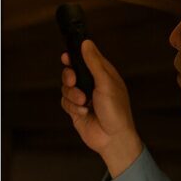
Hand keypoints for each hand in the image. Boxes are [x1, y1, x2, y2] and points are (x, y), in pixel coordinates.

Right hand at [60, 40, 142, 176]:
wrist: (112, 138)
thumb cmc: (116, 110)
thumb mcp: (105, 83)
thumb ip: (94, 63)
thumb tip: (86, 42)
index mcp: (103, 74)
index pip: (86, 58)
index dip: (75, 56)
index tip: (66, 56)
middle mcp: (93, 84)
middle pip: (71, 72)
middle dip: (69, 76)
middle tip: (74, 81)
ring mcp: (83, 97)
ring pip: (66, 88)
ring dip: (73, 96)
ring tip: (84, 103)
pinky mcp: (76, 109)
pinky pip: (65, 102)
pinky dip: (72, 107)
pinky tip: (84, 113)